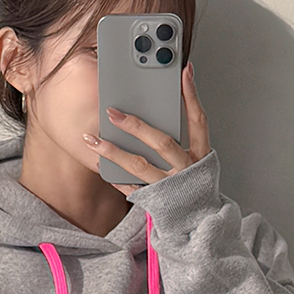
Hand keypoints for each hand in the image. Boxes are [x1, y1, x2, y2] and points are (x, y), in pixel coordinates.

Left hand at [84, 60, 210, 195]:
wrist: (198, 221)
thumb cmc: (194, 184)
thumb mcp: (199, 159)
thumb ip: (185, 134)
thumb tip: (166, 102)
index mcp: (201, 154)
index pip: (198, 121)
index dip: (192, 96)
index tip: (183, 72)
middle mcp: (186, 170)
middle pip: (162, 143)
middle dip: (136, 126)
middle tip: (112, 112)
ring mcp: (169, 186)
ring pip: (139, 166)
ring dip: (113, 152)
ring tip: (92, 139)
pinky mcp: (155, 200)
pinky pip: (131, 188)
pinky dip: (115, 176)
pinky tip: (100, 163)